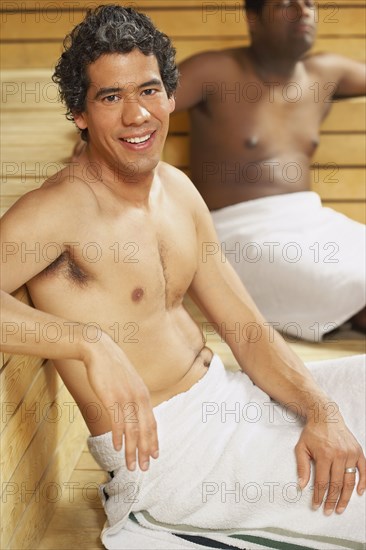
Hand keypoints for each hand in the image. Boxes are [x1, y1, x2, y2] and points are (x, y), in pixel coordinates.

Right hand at [82, 332, 158, 471]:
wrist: (98, 348)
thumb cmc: (111, 366)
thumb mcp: (128, 381)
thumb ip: (133, 396)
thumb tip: (134, 411)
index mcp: (143, 393)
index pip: (152, 422)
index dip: (153, 440)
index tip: (154, 455)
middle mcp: (138, 396)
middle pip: (145, 429)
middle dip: (145, 451)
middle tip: (144, 468)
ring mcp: (125, 397)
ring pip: (132, 430)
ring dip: (132, 450)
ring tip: (130, 465)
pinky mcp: (111, 397)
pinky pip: (117, 421)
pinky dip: (119, 437)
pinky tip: (118, 448)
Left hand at [295, 414, 365, 514]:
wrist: (326, 416)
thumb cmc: (312, 433)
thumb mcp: (301, 447)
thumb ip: (302, 466)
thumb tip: (301, 485)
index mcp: (324, 455)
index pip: (321, 482)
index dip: (319, 496)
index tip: (316, 506)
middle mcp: (339, 455)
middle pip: (336, 484)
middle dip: (332, 500)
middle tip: (328, 511)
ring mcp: (350, 454)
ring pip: (350, 481)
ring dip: (346, 497)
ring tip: (341, 508)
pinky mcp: (358, 451)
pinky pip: (363, 470)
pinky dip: (363, 482)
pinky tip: (359, 493)